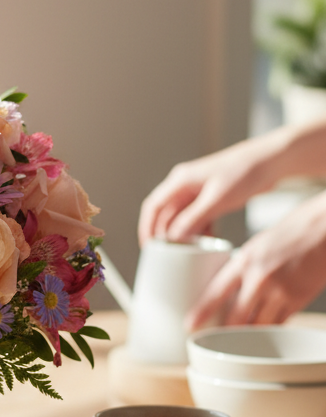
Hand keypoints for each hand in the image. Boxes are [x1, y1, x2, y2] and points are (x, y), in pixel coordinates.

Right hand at [138, 138, 281, 245]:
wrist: (270, 161)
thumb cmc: (245, 172)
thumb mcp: (217, 200)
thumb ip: (193, 219)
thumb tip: (173, 237)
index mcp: (180, 180)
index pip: (153, 206)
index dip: (147, 228)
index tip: (148, 247)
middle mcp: (185, 185)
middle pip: (165, 213)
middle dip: (164, 234)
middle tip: (166, 255)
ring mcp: (198, 191)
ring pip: (181, 217)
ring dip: (182, 234)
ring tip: (186, 253)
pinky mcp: (211, 197)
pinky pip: (197, 217)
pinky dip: (198, 230)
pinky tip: (206, 242)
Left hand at [187, 190, 325, 327]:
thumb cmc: (295, 230)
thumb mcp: (259, 244)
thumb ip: (244, 266)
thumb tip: (231, 288)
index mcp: (245, 261)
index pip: (215, 292)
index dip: (201, 312)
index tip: (189, 325)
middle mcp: (260, 279)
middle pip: (235, 318)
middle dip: (225, 330)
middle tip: (217, 336)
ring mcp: (281, 292)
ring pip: (258, 325)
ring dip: (248, 332)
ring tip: (241, 336)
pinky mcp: (299, 301)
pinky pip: (279, 323)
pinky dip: (271, 327)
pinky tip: (266, 326)